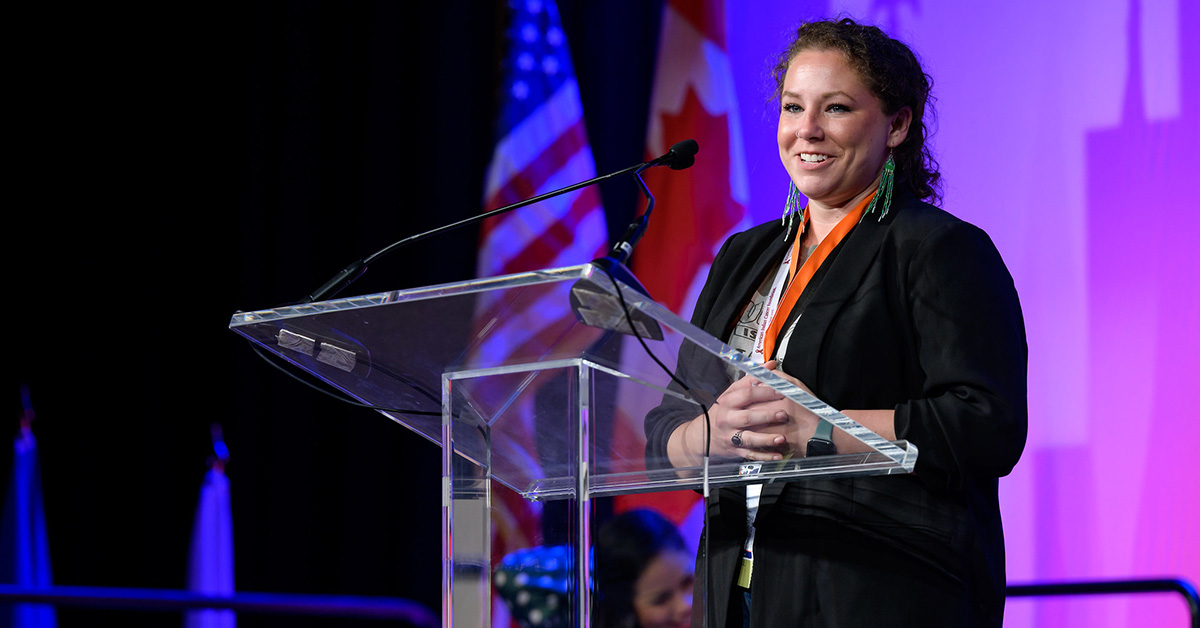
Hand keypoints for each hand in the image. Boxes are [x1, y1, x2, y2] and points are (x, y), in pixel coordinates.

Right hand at [666, 361, 816, 465]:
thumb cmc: (723, 411)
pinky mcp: (735, 450)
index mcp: (728, 401)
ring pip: (749, 438)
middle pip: (748, 417)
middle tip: (784, 414)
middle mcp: (728, 419)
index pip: (747, 394)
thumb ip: (752, 379)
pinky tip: (777, 455)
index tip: (781, 391)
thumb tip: (770, 366)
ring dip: (766, 439)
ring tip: (782, 438)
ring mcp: (730, 436)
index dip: (765, 392)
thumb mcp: (732, 392)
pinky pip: (750, 455)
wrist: (704, 436)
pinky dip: (765, 456)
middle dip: (767, 415)